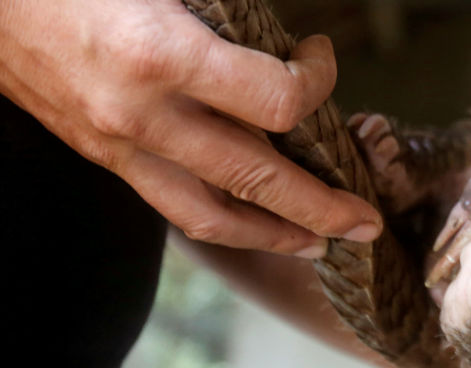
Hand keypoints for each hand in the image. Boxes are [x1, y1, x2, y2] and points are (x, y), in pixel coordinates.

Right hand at [0, 0, 381, 255]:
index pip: (276, 99)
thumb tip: (283, 47)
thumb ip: (227, 18)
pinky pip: (173, 205)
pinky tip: (251, 223)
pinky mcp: (104, 159)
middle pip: (257, 180)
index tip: (319, 56)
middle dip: (323, 206)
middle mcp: (145, 116)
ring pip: (213, 214)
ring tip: (318, 242)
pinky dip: (222, 221)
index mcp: (163, 56)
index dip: (315, 82)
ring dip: (276, 232)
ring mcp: (120, 147)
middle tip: (366, 223)